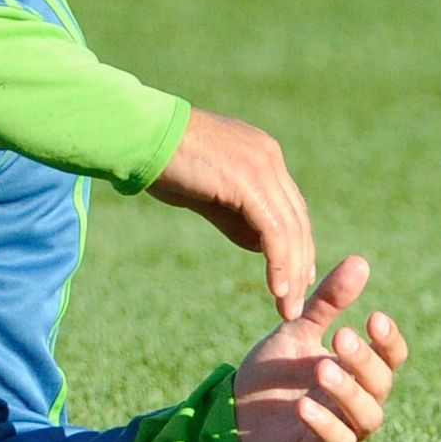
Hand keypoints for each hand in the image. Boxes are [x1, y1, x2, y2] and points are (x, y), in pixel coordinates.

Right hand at [148, 108, 315, 319]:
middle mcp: (269, 158)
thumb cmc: (160, 161)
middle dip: (300, 262)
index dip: (297, 244)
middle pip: (298, 218)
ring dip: (292, 271)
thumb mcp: (203, 192)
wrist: (139, 136)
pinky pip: (274, 231)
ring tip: (288, 305)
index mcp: (261, 154)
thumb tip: (259, 246)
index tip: (296, 275)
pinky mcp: (249, 182)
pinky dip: (279, 263)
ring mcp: (262, 167)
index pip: (291, 206)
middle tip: (296, 299)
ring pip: (291, 228)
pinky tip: (277, 289)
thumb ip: (233, 215)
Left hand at [232, 255, 410, 441]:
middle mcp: (359, 404)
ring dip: (349, 391)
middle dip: (365, 361)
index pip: (390, 359)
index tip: (374, 317)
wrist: (228, 416)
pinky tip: (305, 405)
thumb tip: (361, 261)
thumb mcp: (297, 333)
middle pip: (381, 385)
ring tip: (323, 367)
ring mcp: (345, 434)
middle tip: (342, 337)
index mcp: (358, 375)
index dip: (388, 341)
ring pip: (367, 416)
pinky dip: (325, 424)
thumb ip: (327, 303)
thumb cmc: (271, 376)